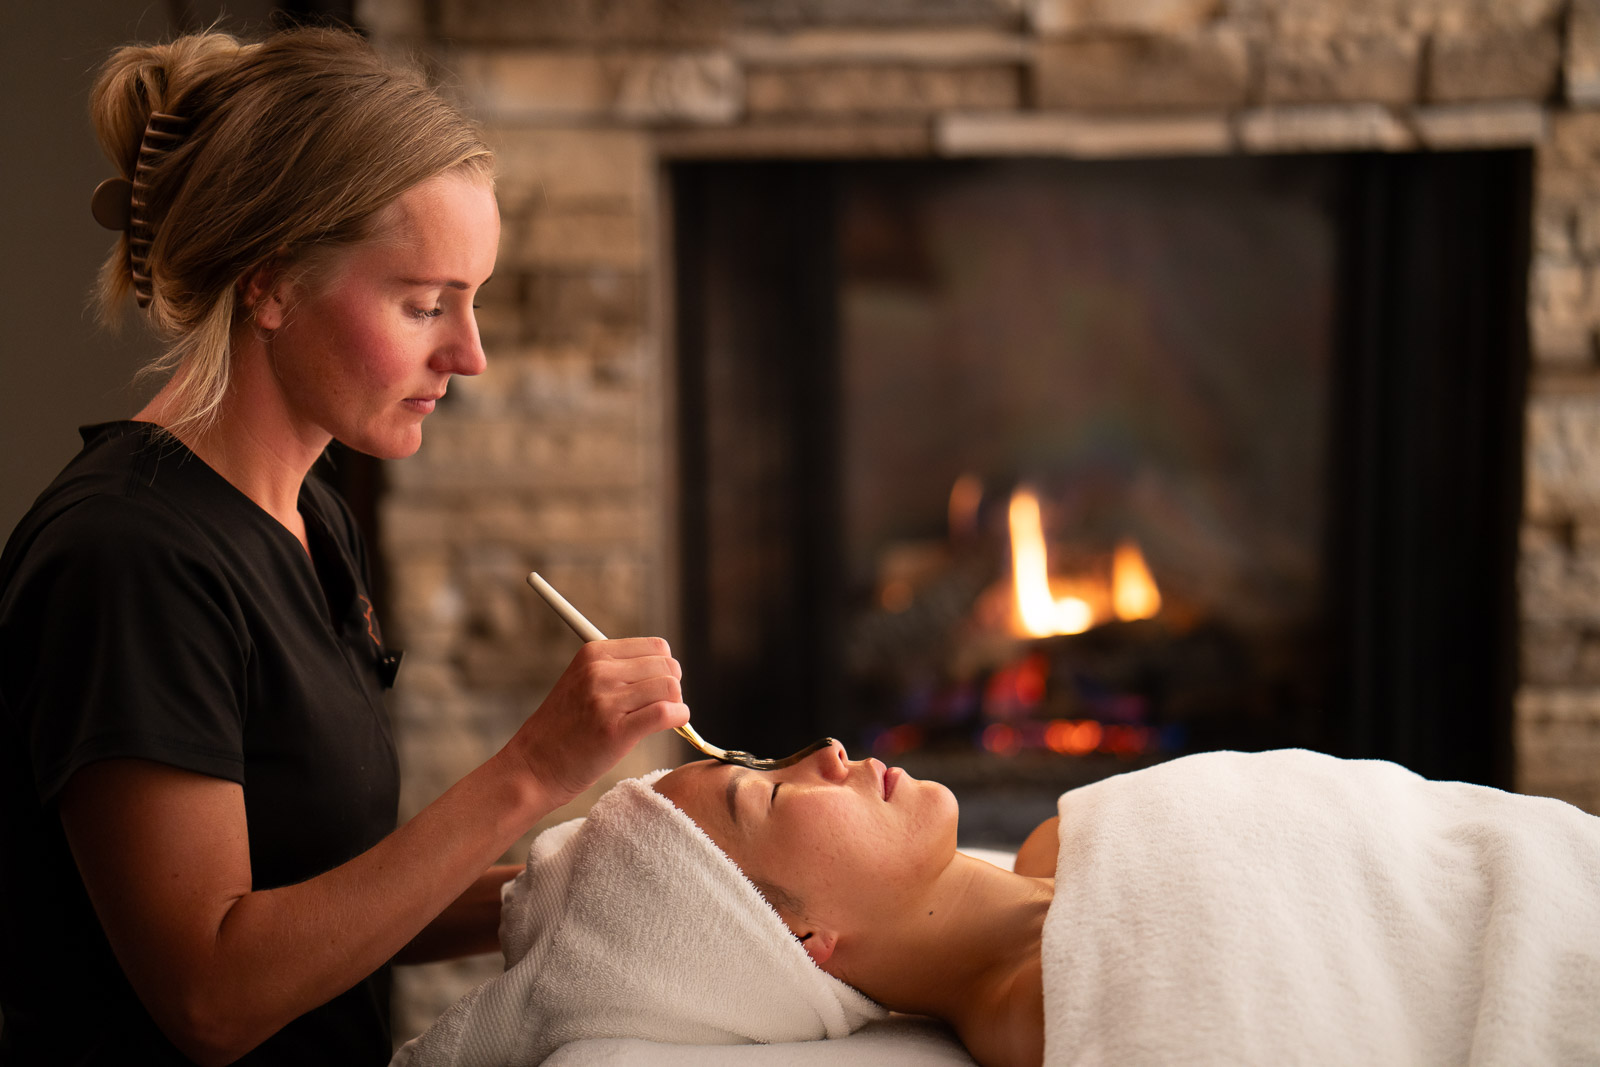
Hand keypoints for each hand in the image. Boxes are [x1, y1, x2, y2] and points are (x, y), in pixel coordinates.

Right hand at [506, 637, 690, 806]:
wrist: (534, 767)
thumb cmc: (563, 729)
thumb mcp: (581, 683)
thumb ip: (617, 670)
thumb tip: (668, 667)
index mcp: (593, 654)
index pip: (656, 647)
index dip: (664, 669)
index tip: (656, 688)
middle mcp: (599, 672)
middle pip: (667, 666)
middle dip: (672, 687)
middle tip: (660, 706)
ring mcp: (606, 701)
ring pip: (670, 688)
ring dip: (676, 704)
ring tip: (662, 718)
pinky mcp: (615, 731)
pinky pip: (666, 713)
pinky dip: (679, 718)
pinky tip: (674, 724)